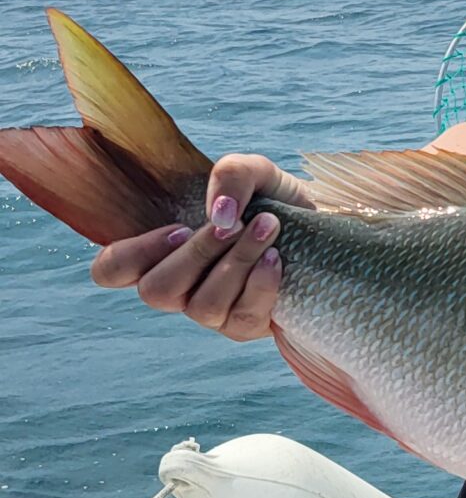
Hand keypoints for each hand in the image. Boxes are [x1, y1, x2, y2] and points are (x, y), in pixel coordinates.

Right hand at [89, 154, 313, 341]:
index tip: (177, 228)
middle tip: (231, 224)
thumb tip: (217, 213)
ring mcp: (209, 311)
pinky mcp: (243, 326)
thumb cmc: (274, 200)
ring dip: (236, 262)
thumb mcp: (255, 171)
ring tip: (268, 228)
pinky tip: (277, 258)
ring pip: (201, 307)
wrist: (323, 229)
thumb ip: (231, 173)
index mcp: (162, 249)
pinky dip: (260, 283)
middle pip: (156, 291)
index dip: (130, 255)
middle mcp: (178, 286)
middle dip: (198, 254)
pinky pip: (240, 317)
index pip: (111, 270)